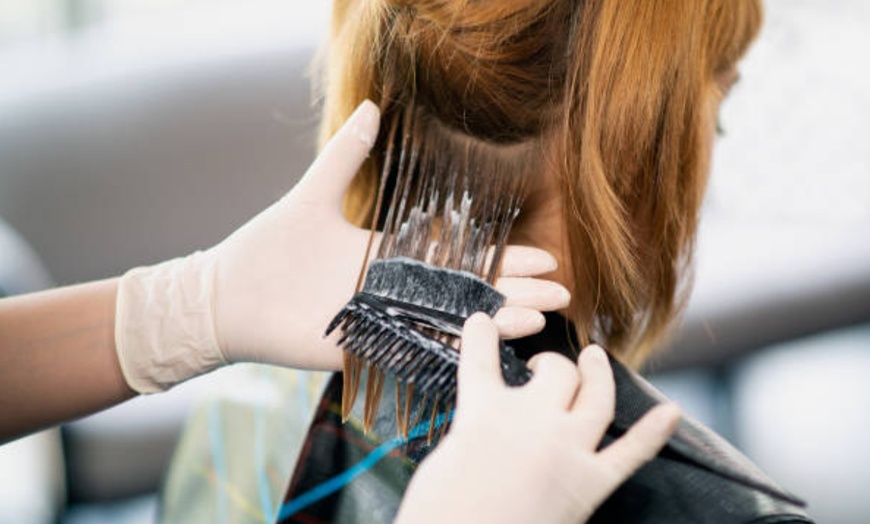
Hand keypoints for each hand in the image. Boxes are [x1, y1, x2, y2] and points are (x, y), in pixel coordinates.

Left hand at [114, 101, 569, 391]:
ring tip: (544, 318)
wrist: (227, 294)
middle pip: (468, 292)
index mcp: (389, 257)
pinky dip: (456, 346)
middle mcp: (394, 291)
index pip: (459, 258)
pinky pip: (419, 349)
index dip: (502, 258)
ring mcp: (383, 320)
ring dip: (499, 320)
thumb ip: (346, 154)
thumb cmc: (268, 246)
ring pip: (453, 322)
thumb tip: (373, 108)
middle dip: (517, 293)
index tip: (544, 255)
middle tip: (563, 293)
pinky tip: (492, 344)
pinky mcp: (365, 347)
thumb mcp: (314, 193)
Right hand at [395, 313, 680, 523]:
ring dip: (599, 374)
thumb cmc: (440, 509)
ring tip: (597, 359)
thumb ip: (473, 426)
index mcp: (484, 410)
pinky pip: (631, 454)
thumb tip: (491, 421)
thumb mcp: (444, 454)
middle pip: (556, 372)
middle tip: (541, 370)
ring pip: (596, 397)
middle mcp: (532, 420)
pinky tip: (671, 412)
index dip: (481, 333)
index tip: (483, 321)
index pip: (480, 355)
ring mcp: (566, 450)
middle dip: (550, 365)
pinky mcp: (590, 484)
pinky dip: (653, 433)